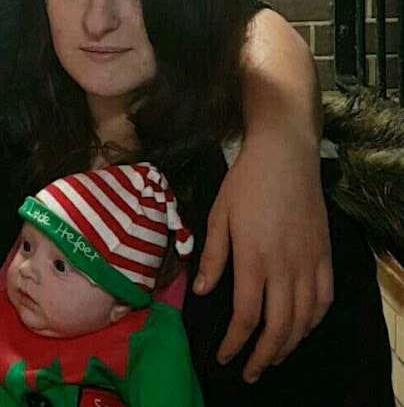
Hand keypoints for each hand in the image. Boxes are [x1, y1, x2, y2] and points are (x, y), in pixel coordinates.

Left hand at [192, 131, 332, 382]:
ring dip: (289, 345)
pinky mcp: (325, 255)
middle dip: (263, 356)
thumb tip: (203, 292)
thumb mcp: (218, 214)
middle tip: (250, 372)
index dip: (236, 342)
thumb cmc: (245, 182)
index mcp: (254, 257)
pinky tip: (301, 328)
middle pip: (279, 327)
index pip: (247, 315)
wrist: (285, 155)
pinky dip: (313, 322)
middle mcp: (285, 266)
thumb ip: (213, 256)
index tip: (225, 356)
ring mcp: (309, 262)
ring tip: (273, 357)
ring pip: (304, 319)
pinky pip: (324, 300)